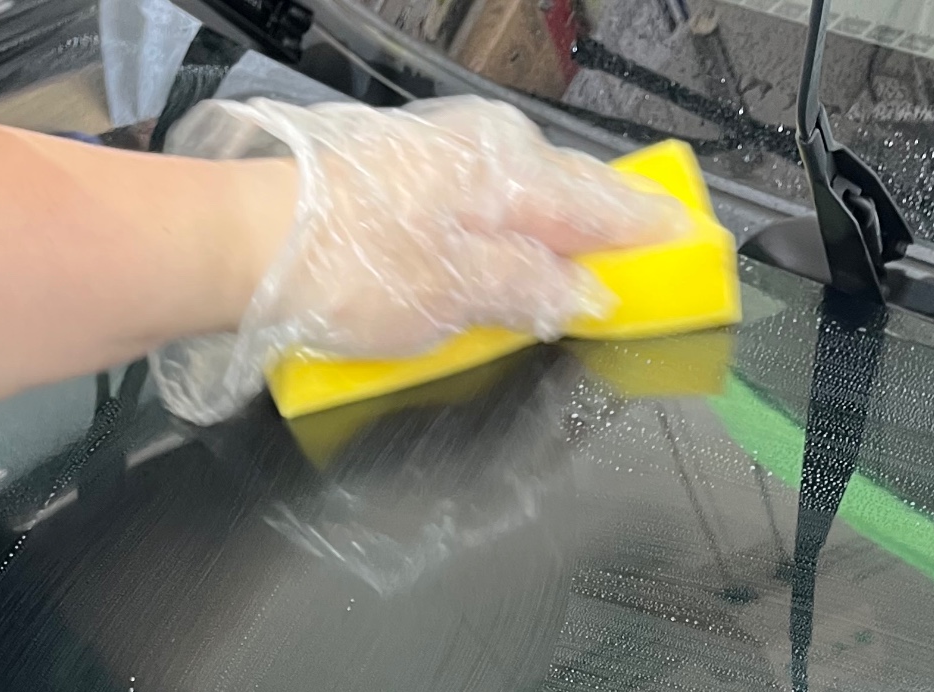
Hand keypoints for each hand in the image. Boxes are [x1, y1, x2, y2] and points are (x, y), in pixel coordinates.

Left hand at [152, 96, 689, 423]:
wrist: (245, 244)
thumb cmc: (346, 264)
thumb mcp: (459, 293)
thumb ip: (533, 290)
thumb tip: (590, 294)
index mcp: (508, 173)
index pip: (604, 204)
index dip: (650, 234)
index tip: (689, 250)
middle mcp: (480, 155)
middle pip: (567, 196)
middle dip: (610, 230)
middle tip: (653, 260)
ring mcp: (438, 165)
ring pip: (523, 202)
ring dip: (558, 235)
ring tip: (591, 271)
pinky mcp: (401, 186)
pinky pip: (480, 211)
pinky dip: (507, 238)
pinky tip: (509, 264)